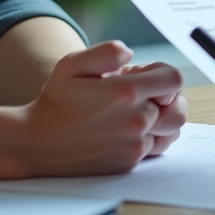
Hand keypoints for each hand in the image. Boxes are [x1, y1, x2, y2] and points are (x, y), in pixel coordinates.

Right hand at [18, 41, 185, 175]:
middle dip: (164, 97)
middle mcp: (135, 121)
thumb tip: (131, 54)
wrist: (37, 143)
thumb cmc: (56, 100)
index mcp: (125, 92)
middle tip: (141, 95)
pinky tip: (129, 129)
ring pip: (171, 130)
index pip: (173, 79)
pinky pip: (156, 148)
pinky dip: (150, 137)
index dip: (161, 74)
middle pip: (177, 107)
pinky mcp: (128, 162)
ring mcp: (133, 145)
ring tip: (138, 112)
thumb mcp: (72, 63)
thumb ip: (106, 52)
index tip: (142, 76)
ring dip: (161, 118)